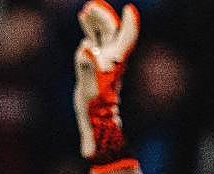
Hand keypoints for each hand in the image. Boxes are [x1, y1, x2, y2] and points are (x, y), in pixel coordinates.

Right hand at [73, 1, 139, 165]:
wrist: (97, 122)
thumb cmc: (95, 109)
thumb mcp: (89, 89)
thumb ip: (86, 67)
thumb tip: (85, 47)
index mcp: (115, 63)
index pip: (127, 38)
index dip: (129, 24)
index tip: (129, 9)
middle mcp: (113, 59)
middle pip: (113, 31)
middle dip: (103, 17)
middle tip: (90, 8)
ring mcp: (105, 61)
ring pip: (105, 34)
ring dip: (96, 21)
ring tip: (85, 12)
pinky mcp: (97, 65)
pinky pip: (96, 42)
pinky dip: (91, 30)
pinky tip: (84, 21)